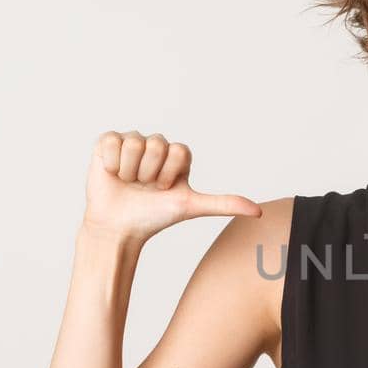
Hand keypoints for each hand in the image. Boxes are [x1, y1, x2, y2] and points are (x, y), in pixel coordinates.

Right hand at [82, 130, 261, 242]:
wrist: (119, 227)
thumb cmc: (155, 216)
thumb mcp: (191, 207)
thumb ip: (224, 204)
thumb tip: (258, 212)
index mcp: (177, 155)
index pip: (179, 151)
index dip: (169, 173)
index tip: (164, 188)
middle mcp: (156, 145)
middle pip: (158, 145)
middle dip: (150, 173)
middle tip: (144, 187)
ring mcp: (132, 141)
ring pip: (135, 143)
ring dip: (130, 170)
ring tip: (129, 182)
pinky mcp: (108, 142)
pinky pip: (113, 141)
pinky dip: (112, 163)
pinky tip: (113, 174)